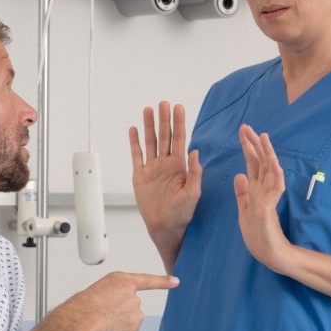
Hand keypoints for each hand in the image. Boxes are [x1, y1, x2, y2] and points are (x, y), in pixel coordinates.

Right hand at [68, 271, 179, 330]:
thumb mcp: (94, 296)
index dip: (162, 281)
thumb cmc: (79, 309)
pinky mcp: (135, 320)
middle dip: (118, 316)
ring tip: (98, 327)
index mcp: (118, 279)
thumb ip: (110, 302)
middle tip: (100, 320)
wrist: (79, 319)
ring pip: (129, 322)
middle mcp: (129, 289)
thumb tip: (112, 319)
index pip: (145, 279)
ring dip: (117, 328)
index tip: (176, 282)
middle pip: (131, 307)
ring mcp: (134, 304)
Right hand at [129, 101, 201, 269]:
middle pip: (164, 136)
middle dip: (164, 119)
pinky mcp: (140, 175)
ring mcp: (152, 168)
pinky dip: (134, 142)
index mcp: (180, 166)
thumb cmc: (182, 213)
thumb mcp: (193, 193)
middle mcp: (166, 164)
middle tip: (164, 103)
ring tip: (148, 110)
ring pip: (150, 142)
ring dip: (149, 126)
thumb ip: (195, 173)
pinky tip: (134, 129)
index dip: (179, 123)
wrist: (165, 226)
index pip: (179, 139)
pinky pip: (136, 155)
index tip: (178, 107)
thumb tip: (196, 152)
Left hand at [233, 124, 290, 271]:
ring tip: (264, 137)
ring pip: (270, 170)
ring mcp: (269, 197)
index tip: (243, 131)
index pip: (252, 163)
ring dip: (268, 154)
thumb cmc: (257, 233)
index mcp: (256, 189)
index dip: (248, 146)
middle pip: (261, 162)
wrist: (268, 252)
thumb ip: (242, 192)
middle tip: (247, 127)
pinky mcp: (270, 207)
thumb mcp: (244, 208)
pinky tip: (273, 162)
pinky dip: (274, 174)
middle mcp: (264, 189)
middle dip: (255, 144)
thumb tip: (239, 175)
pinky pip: (274, 188)